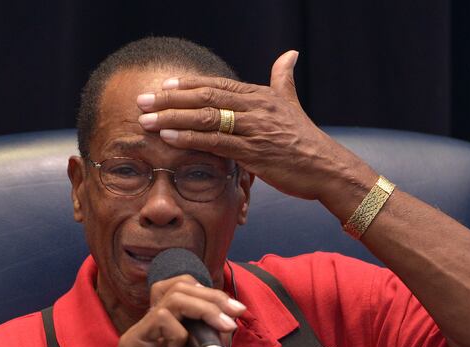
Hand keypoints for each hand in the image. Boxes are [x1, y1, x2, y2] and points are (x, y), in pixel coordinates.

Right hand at [103, 275, 245, 346]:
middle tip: (234, 313)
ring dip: (204, 309)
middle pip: (180, 286)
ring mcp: (142, 331)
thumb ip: (211, 339)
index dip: (211, 293)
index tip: (237, 310)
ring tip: (223, 326)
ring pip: (172, 297)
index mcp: (169, 325)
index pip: (184, 288)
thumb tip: (229, 318)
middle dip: (213, 296)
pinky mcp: (133, 344)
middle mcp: (153, 323)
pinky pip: (159, 319)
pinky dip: (179, 331)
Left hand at [136, 51, 369, 202]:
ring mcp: (254, 130)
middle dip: (169, 100)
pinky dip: (189, 140)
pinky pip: (215, 144)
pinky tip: (169, 138)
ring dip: (172, 119)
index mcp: (261, 96)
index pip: (216, 85)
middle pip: (204, 98)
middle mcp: (255, 108)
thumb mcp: (293, 104)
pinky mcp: (253, 153)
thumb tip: (289, 54)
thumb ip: (284, 79)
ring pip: (205, 119)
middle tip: (142, 101)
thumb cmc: (307, 140)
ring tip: (146, 120)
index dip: (187, 85)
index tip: (162, 86)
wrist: (327, 168)